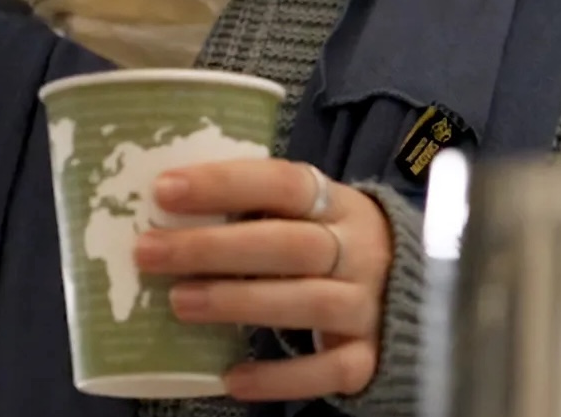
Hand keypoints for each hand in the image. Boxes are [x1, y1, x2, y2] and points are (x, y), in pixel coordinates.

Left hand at [134, 159, 391, 402]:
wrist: (411, 294)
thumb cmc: (330, 247)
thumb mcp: (308, 217)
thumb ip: (256, 213)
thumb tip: (163, 211)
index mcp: (338, 203)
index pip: (284, 182)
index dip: (226, 184)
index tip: (164, 190)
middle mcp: (360, 250)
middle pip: (290, 244)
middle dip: (214, 248)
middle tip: (149, 251)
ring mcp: (368, 305)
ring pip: (308, 302)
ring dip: (239, 302)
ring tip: (178, 303)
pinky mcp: (368, 358)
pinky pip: (327, 370)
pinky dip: (280, 376)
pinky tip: (233, 377)